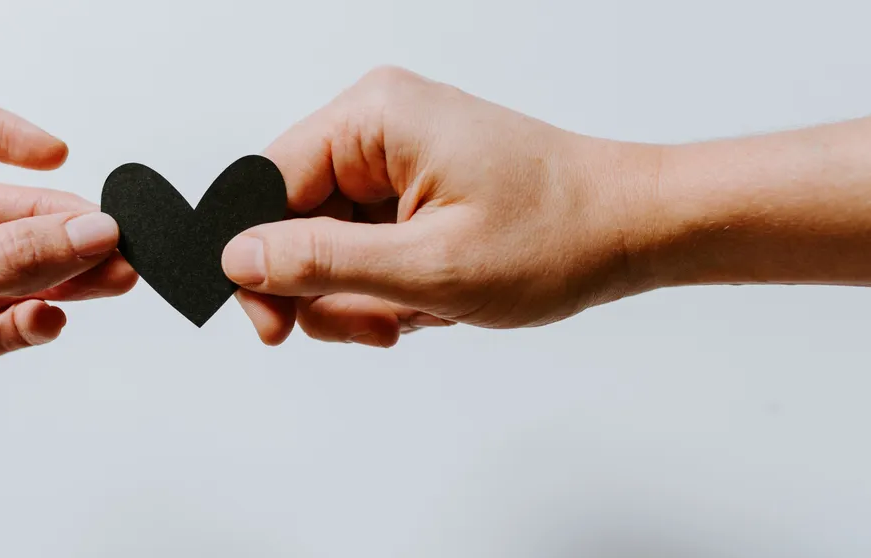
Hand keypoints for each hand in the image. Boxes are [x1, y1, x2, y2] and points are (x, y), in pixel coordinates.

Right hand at [222, 67, 660, 346]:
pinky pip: (364, 247)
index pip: (264, 185)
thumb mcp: (428, 265)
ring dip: (364, 296)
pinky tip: (432, 299)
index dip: (257, 262)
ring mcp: (395, 157)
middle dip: (328, 289)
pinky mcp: (412, 187)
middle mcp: (377, 126)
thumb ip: (321, 262)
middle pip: (293, 221)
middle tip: (378, 325)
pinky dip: (388, 287)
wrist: (633, 228)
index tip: (274, 327)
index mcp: (373, 118)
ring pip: (328, 245)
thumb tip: (237, 259)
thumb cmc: (557, 234)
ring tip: (420, 311)